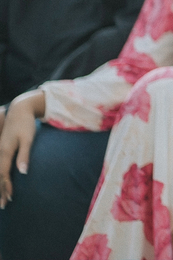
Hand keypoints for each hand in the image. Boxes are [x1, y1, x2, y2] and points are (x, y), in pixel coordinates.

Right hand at [0, 91, 43, 207]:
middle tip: (3, 205)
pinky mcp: (1, 148)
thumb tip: (23, 172)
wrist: (19, 110)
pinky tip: (1, 181)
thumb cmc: (26, 124)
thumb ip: (25, 155)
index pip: (4, 174)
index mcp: (5, 152)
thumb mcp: (28, 138)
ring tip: (1, 198)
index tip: (9, 199)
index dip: (6, 187)